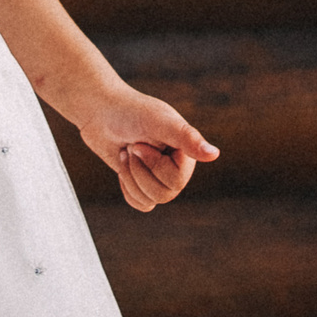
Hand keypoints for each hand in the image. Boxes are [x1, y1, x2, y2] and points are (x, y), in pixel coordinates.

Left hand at [77, 87, 217, 211]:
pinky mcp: (142, 184)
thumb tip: (214, 155)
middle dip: (139, 171)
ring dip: (130, 176)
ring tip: (127, 151)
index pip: (176, 180)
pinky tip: (124, 165)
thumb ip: (187, 138)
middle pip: (164, 194)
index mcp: (186, 152)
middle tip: (132, 146)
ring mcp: (159, 178)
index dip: (153, 164)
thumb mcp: (160, 122)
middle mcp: (177, 167)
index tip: (140, 142)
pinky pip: (140, 203)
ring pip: (151, 200)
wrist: (102, 113)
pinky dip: (127, 187)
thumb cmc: (131, 112)